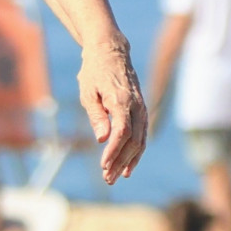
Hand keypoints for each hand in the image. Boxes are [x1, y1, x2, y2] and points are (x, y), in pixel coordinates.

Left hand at [78, 35, 147, 183]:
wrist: (111, 52)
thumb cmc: (94, 71)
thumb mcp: (88, 92)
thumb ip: (96, 116)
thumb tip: (102, 139)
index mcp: (122, 101)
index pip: (122, 133)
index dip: (113, 152)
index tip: (103, 166)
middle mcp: (136, 107)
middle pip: (133, 141)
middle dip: (120, 162)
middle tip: (107, 179)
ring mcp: (142, 109)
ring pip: (141, 141)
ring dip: (129, 161)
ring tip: (116, 177)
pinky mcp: (142, 111)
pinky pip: (142, 135)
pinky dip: (136, 152)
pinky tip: (128, 166)